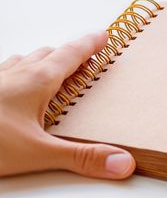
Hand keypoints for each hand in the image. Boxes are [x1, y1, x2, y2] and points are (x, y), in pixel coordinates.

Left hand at [0, 32, 135, 178]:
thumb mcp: (36, 154)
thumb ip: (82, 158)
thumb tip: (124, 162)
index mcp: (35, 82)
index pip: (71, 55)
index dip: (90, 44)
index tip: (104, 34)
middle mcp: (12, 74)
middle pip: (46, 55)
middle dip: (67, 54)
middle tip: (83, 56)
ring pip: (20, 61)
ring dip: (38, 62)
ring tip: (48, 68)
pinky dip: (11, 74)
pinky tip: (7, 86)